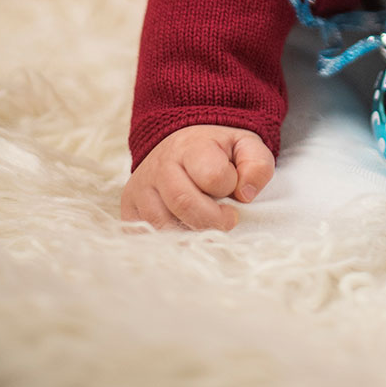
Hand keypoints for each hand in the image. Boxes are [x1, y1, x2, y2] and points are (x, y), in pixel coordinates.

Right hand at [121, 125, 274, 231]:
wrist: (180, 144)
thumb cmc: (217, 151)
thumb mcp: (245, 145)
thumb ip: (256, 164)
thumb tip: (246, 195)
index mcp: (190, 147)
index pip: (213, 175)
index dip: (230, 186)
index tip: (234, 189)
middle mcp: (160, 166)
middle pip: (184, 203)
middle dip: (213, 220)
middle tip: (227, 220)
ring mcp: (140, 188)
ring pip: (164, 225)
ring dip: (191, 233)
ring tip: (204, 224)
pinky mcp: (129, 208)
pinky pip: (146, 236)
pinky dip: (168, 242)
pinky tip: (184, 231)